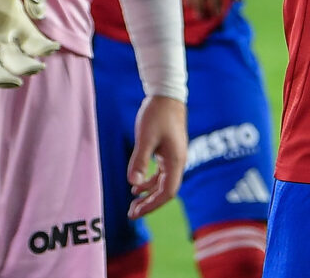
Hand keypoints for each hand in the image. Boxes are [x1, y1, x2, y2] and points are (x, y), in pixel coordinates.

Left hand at [127, 95, 187, 217]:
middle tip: (131, 214)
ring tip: (133, 204)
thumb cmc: (157, 114)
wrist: (167, 95)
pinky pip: (160, 174)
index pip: (168, 193)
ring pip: (163, 184)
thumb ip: (140, 161)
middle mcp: (178, 162)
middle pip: (166, 191)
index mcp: (176, 161)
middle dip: (150, 204)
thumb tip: (133, 184)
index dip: (152, 205)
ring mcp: (174, 158)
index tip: (136, 212)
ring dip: (149, 195)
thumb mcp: (146, 138)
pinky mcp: (168, 152)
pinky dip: (149, 182)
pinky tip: (137, 187)